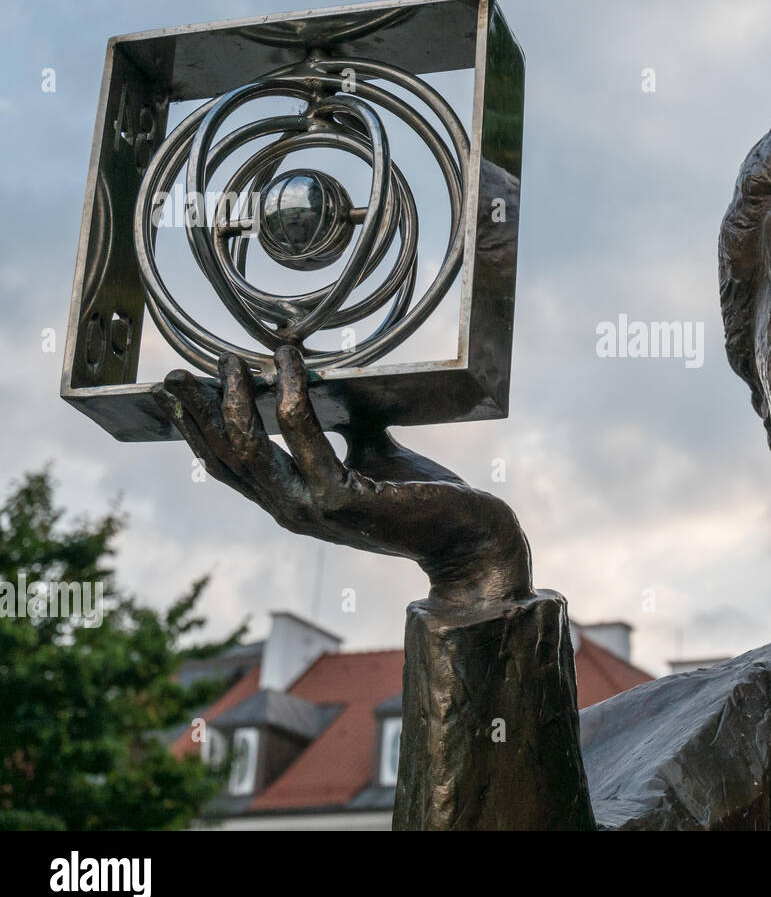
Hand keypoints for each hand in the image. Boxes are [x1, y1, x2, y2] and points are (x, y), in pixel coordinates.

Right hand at [152, 346, 531, 606]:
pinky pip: (302, 434)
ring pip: (250, 449)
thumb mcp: (373, 456)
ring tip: (228, 361)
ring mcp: (313, 507)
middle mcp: (293, 511)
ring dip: (232, 400)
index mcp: (294, 503)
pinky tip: (286, 362)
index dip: (197, 431)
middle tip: (174, 373)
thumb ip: (344, 429)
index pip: (229, 468)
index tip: (180, 392)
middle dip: (195, 414)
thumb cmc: (424, 497)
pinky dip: (288, 393)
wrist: (469, 535)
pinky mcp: (343, 495)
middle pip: (225, 460)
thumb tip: (326, 381)